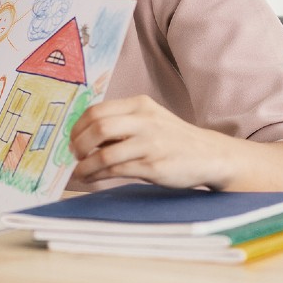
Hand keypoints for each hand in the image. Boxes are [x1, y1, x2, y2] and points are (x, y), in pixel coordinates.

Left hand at [70, 95, 231, 189]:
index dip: (78, 126)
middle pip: (98, 128)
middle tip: (73, 155)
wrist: (210, 155)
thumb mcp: (149, 119)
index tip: (71, 139)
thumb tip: (81, 136)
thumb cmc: (172, 138)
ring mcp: (150, 144)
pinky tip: (92, 178)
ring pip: (104, 154)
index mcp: (139, 105)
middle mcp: (145, 121)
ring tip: (79, 172)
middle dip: (78, 144)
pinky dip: (98, 175)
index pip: (96, 111)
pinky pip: (116, 171)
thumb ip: (121, 122)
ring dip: (85, 165)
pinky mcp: (154, 166)